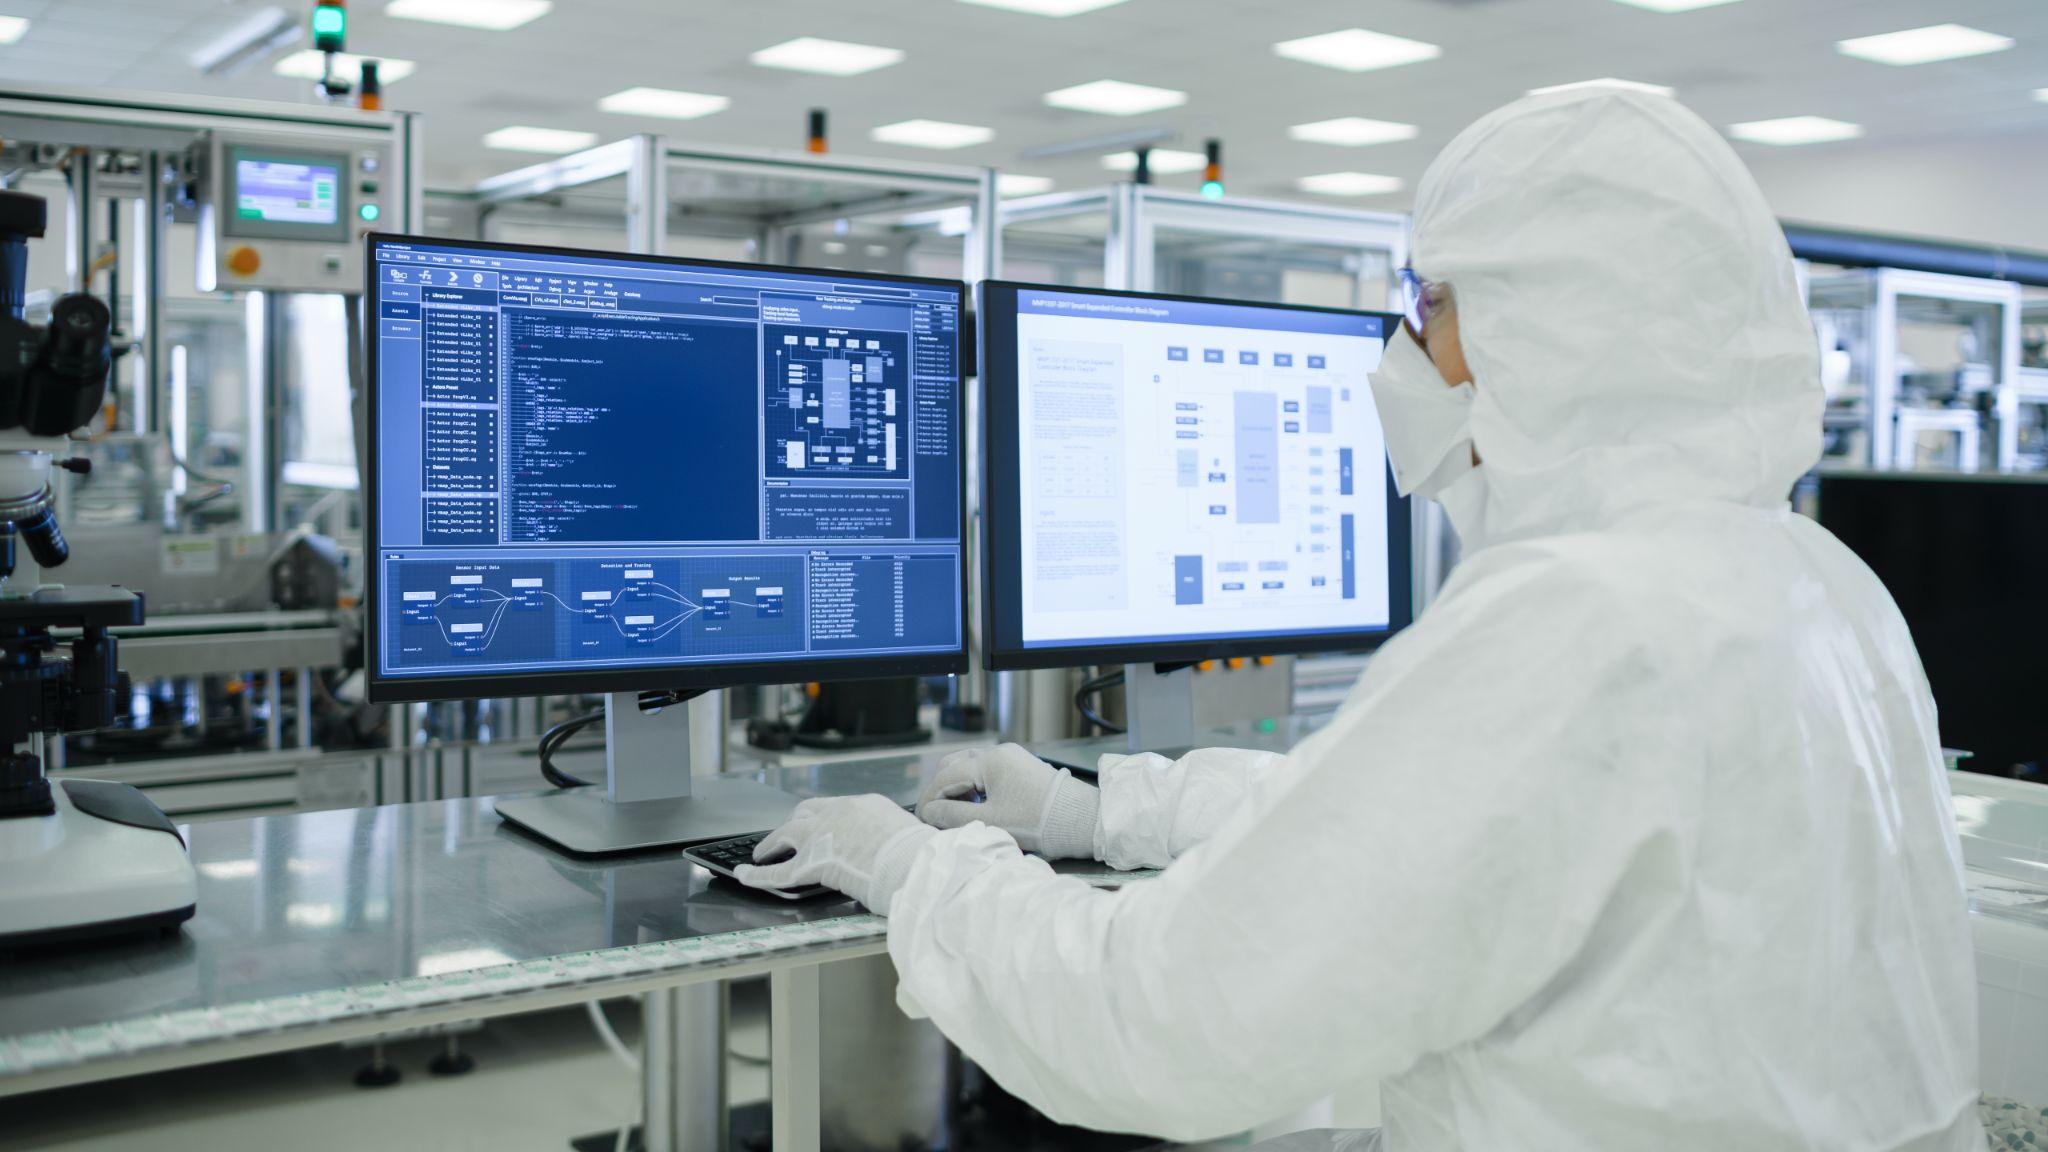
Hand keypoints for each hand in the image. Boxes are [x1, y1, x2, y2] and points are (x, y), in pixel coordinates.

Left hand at [734, 795, 934, 915]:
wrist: (913, 864)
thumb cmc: (918, 854)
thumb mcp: (906, 832)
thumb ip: (889, 834)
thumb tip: (889, 845)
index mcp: (863, 805)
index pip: (834, 807)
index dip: (822, 818)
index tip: (820, 825)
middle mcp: (837, 813)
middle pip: (805, 813)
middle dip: (795, 823)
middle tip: (788, 836)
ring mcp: (820, 836)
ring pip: (786, 834)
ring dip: (772, 843)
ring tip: (762, 851)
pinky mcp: (811, 864)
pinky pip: (777, 871)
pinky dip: (756, 873)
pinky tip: (744, 874)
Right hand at [916, 743, 1100, 859]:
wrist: (1080, 821)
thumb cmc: (1038, 821)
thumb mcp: (990, 821)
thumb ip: (953, 816)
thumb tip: (930, 812)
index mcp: (990, 760)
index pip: (946, 776)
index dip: (929, 798)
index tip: (921, 818)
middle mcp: (1000, 753)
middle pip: (956, 766)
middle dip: (942, 790)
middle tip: (935, 816)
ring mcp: (1013, 759)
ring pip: (972, 769)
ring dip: (958, 790)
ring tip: (955, 816)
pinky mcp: (1022, 770)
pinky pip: (988, 774)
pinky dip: (975, 789)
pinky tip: (976, 809)